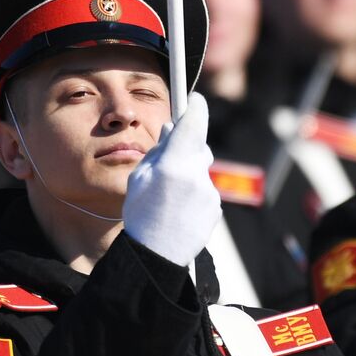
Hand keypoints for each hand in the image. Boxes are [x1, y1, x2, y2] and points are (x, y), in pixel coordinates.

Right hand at [123, 92, 221, 265]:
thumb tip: (173, 128)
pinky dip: (194, 193)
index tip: (194, 99)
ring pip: (201, 170)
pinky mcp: (216, 207)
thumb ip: (159, 150)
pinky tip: (178, 209)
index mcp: (176, 164)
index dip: (195, 106)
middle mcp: (197, 175)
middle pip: (199, 146)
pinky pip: (205, 190)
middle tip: (169, 155)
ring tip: (169, 195)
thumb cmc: (141, 215)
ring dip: (189, 173)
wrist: (156, 256)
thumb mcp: (139, 177)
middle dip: (187, 146)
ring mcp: (210, 192)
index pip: (194, 122)